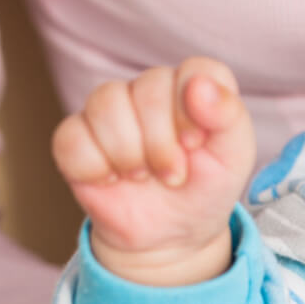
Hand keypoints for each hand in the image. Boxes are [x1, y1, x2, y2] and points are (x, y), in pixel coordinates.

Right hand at [52, 56, 254, 285]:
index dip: (193, 109)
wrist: (170, 233)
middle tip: (173, 174)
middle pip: (146, 88)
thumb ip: (228, 115)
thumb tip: (199, 85)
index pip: (194, 70)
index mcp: (195, 85)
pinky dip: (94, 167)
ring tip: (144, 176)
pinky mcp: (75, 138)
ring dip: (128, 152)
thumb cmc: (207, 185)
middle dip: (161, 142)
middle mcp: (151, 89)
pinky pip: (70, 136)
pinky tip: (112, 180)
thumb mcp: (234, 156)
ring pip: (105, 103)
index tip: (196, 143)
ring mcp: (110, 111)